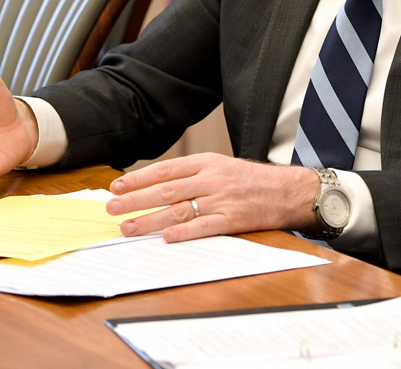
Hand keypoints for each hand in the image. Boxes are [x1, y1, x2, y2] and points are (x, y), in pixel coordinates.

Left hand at [108, 155, 319, 241]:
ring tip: (128, 227)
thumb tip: (156, 185)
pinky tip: (167, 237)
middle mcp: (212, 178)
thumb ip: (192, 174)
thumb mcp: (221, 166)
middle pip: (166, 190)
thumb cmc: (251, 179)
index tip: (117, 187)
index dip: (139, 179)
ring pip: (179, 209)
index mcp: (207, 162)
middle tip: (112, 208)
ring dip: (151, 219)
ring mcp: (222, 199)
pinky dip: (185, 232)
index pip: (165, 170)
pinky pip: (205, 226)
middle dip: (136, 200)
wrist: (288, 190)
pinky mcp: (233, 219)